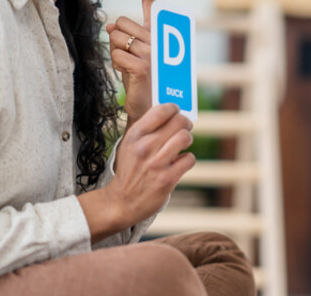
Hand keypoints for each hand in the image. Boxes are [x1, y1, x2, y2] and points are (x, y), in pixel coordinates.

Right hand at [106, 104, 195, 228]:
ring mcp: (156, 163)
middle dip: (185, 123)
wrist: (121, 201)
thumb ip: (146, 128)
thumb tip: (170, 113)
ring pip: (185, 137)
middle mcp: (145, 147)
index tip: (176, 112)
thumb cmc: (129, 169)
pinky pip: (189, 159)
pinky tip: (179, 163)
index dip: (173, 108)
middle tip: (184, 128)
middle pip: (179, 121)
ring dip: (187, 139)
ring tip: (182, 145)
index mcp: (135, 135)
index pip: (161, 110)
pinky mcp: (167, 179)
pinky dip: (187, 160)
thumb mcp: (129, 144)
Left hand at [107, 0, 154, 122]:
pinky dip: (116, 65)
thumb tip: (109, 27)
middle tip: (127, 55)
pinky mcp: (143, 65)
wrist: (147, 104)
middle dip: (116, 38)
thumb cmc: (138, 78)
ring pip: (116, 39)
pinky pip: (116, 55)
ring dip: (116, 53)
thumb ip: (122, 37)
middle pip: (121, 23)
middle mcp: (156, 39)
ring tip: (129, 66)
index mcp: (155, 33)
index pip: (150, 5)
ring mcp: (152, 51)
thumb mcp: (129, 54)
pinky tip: (128, 74)